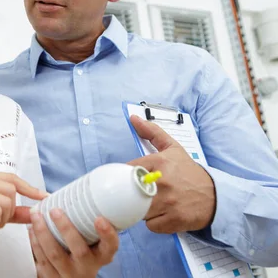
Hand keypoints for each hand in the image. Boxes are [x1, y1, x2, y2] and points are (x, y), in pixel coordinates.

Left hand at [29, 210, 117, 277]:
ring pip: (55, 255)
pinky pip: (41, 260)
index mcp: (101, 256)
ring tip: (36, 215)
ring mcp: (69, 273)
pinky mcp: (52, 277)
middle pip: (79, 250)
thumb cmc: (83, 254)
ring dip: (43, 232)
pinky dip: (34, 243)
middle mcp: (87, 267)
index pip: (110, 246)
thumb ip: (88, 224)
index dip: (107, 233)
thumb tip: (80, 191)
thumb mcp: (92, 242)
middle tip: (55, 210)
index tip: (100, 218)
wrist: (72, 277)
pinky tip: (31, 230)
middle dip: (66, 228)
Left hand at [127, 115, 215, 232]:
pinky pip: (151, 225)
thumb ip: (152, 132)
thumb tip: (133, 118)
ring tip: (154, 204)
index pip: (128, 170)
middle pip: (130, 192)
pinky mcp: (174, 220)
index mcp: (159, 162)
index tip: (131, 180)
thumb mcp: (172, 149)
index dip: (126, 177)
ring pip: (139, 210)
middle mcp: (162, 182)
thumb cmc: (190, 172)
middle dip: (134, 194)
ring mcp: (168, 202)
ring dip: (143, 210)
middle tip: (144, 193)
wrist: (216, 196)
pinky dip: (154, 223)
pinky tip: (163, 215)